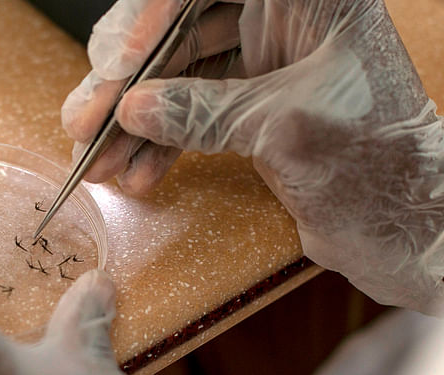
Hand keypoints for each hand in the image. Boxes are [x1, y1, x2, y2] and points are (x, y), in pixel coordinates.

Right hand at [63, 0, 443, 312]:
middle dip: (127, 82)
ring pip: (176, 76)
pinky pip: (188, 113)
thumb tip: (134, 107)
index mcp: (309, 0)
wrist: (407, 229)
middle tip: (87, 120)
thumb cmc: (377, 167)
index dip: (153, 21)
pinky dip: (158, 143)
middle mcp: (284, 20)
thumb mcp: (280, 128)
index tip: (121, 68)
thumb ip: (201, 111)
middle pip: (179, 31)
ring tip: (98, 160)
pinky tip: (136, 171)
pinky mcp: (252, 106)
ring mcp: (265, 63)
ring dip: (132, 121)